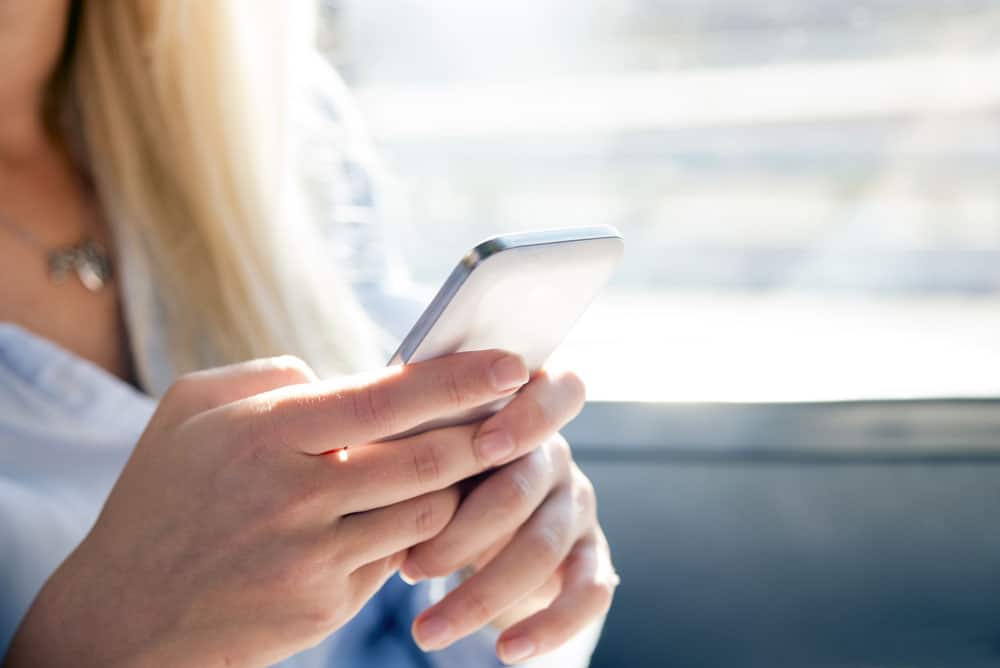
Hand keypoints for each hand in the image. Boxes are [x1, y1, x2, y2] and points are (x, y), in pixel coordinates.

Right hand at [5, 350, 537, 667]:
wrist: (121, 616)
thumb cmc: (159, 497)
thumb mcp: (191, 410)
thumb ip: (270, 375)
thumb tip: (344, 373)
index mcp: (268, 432)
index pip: (389, 397)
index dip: (461, 379)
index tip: (512, 364)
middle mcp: (297, 494)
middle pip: (429, 459)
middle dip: (486, 435)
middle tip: (520, 415)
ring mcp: (314, 558)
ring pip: (427, 513)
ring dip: (454, 486)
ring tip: (466, 463)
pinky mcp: (326, 607)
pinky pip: (397, 559)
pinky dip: (414, 533)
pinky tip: (405, 516)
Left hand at [400, 370, 619, 664]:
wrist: (476, 520)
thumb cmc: (435, 467)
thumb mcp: (425, 438)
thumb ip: (398, 418)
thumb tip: (311, 388)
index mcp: (524, 407)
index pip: (556, 392)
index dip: (526, 417)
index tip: (483, 445)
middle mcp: (557, 455)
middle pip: (526, 485)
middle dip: (467, 530)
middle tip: (411, 568)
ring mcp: (577, 507)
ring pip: (544, 547)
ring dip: (482, 594)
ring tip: (425, 631)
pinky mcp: (591, 558)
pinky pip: (588, 594)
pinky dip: (550, 626)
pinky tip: (507, 652)